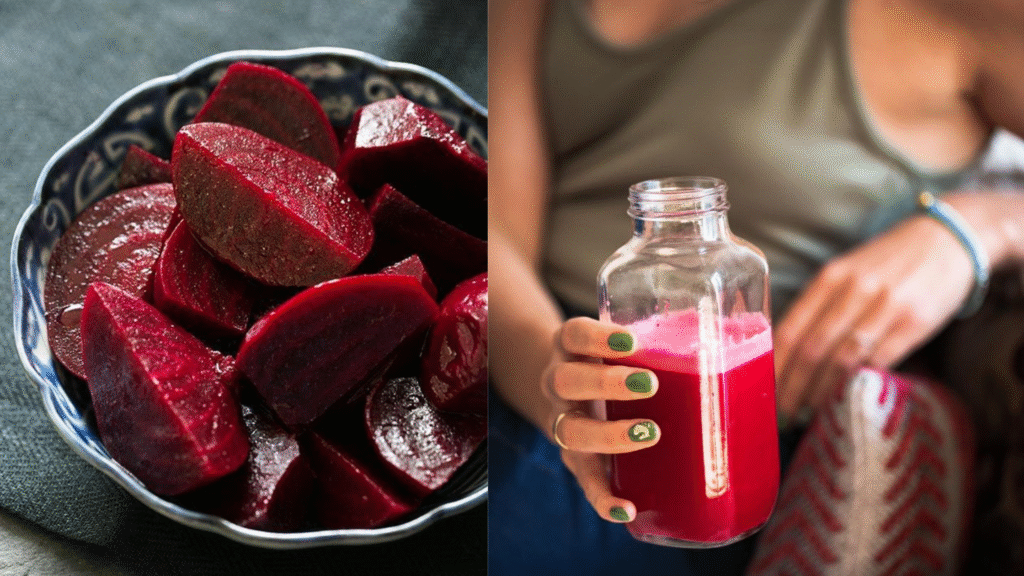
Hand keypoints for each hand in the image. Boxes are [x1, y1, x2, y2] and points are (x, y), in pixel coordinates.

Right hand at [542, 317, 659, 522]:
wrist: (570, 395)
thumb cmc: (614, 364)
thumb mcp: (625, 347)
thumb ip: (664, 343)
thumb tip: (742, 343)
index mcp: (571, 348)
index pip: (574, 334)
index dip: (597, 337)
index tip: (632, 342)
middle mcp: (559, 383)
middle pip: (565, 380)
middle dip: (605, 383)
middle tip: (648, 385)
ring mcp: (562, 422)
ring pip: (570, 430)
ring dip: (608, 435)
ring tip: (649, 434)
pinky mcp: (575, 459)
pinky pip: (584, 481)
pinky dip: (603, 497)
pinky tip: (627, 508)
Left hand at [774, 213, 976, 419]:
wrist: (948, 239)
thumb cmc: (887, 264)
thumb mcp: (847, 272)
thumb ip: (820, 305)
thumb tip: (787, 351)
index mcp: (829, 278)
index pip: (791, 329)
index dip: (775, 366)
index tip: (764, 391)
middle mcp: (854, 290)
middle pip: (813, 348)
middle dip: (793, 386)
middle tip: (783, 413)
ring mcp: (886, 305)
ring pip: (843, 358)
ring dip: (822, 391)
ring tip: (809, 412)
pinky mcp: (916, 321)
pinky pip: (880, 360)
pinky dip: (859, 382)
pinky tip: (845, 398)